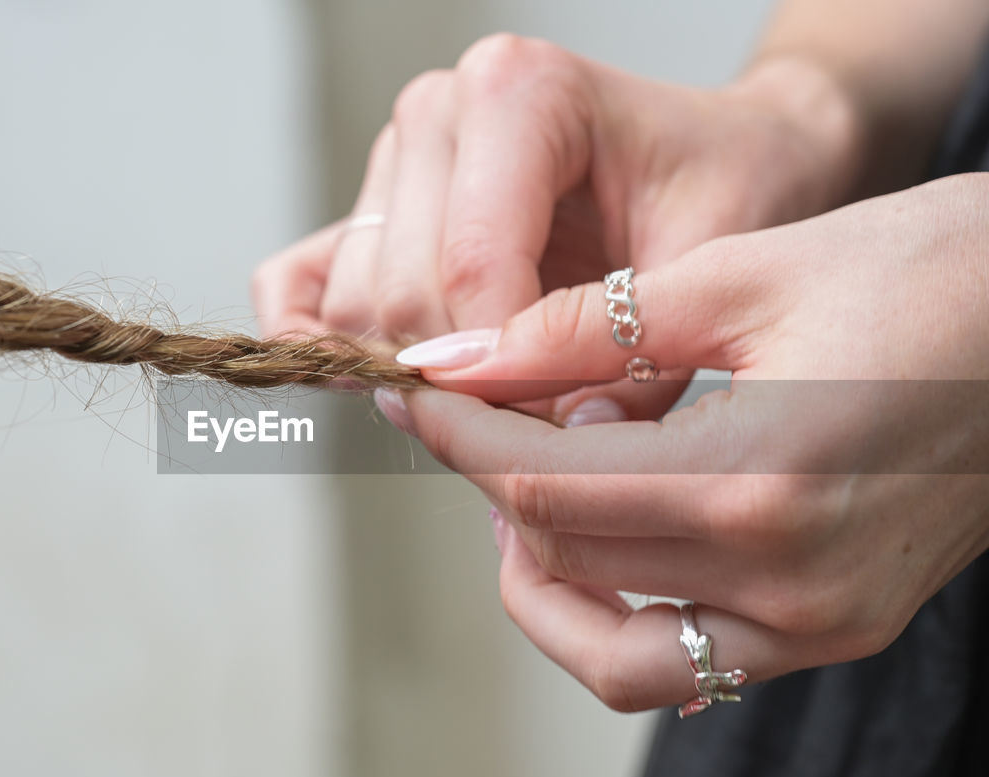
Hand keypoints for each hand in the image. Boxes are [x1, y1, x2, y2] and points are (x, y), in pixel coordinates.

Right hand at [252, 35, 861, 416]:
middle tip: (537, 424)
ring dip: (412, 375)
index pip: (473, 264)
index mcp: (519, 92)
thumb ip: (634, 361)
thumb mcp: (711, 265)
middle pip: (401, 293)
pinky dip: (317, 342)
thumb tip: (561, 447)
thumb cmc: (718, 187)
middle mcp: (438, 112)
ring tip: (495, 400)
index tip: (558, 426)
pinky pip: (294, 282)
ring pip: (351, 305)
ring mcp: (393, 159)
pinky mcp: (370, 210)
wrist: (713, 154)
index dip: (505, 370)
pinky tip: (371, 387)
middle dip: (465, 381)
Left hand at [374, 174, 988, 711]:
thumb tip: (463, 359)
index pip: (543, 487)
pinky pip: (687, 665)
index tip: (418, 393)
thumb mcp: (742, 274)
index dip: (461, 438)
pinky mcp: (837, 631)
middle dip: (488, 485)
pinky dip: (617, 615)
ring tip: (525, 492)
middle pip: (566, 559)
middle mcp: (789, 582)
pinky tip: (605, 535)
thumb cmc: (926, 273)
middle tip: (467, 419)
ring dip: (542, 578)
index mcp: (759, 480)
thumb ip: (586, 329)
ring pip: (612, 652)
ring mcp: (818, 624)